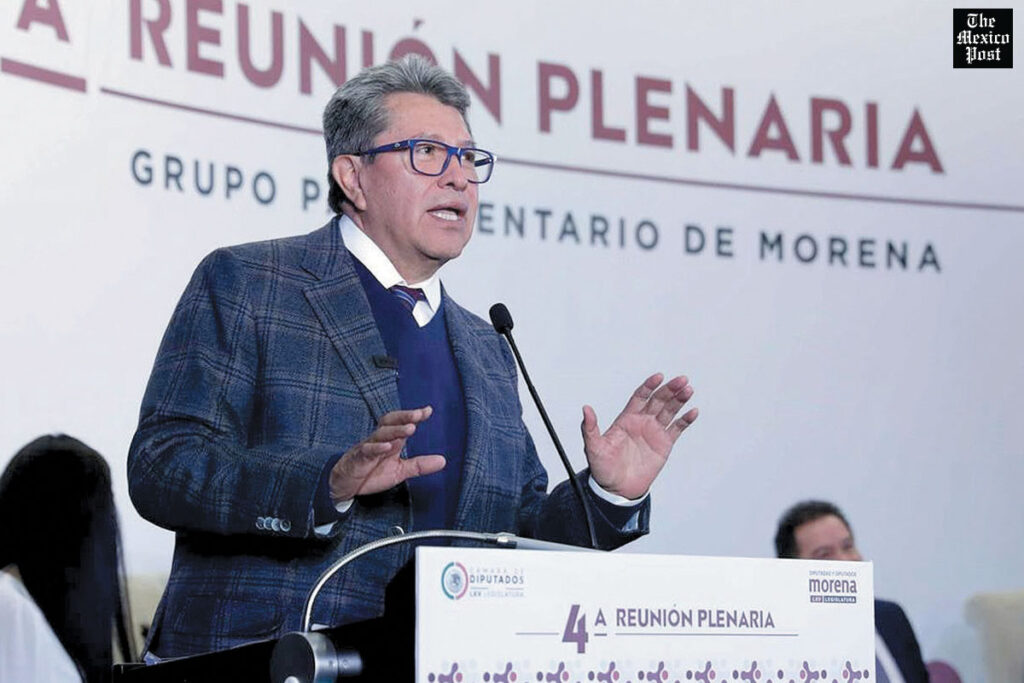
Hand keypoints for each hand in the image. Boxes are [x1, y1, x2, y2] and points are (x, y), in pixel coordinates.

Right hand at [328, 406, 444, 502]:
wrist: (346, 485)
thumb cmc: (371, 473)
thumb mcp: (399, 471)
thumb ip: (419, 465)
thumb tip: (443, 461)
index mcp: (391, 441)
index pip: (402, 423)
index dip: (414, 416)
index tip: (428, 410)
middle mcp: (379, 440)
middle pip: (390, 421)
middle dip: (404, 416)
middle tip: (418, 415)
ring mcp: (368, 448)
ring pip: (381, 434)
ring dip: (395, 430)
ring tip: (410, 428)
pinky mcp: (358, 459)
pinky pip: (367, 450)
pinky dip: (377, 447)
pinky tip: (387, 446)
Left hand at [581, 374, 696, 499]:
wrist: (617, 488)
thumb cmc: (603, 468)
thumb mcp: (593, 447)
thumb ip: (590, 428)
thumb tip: (585, 409)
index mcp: (626, 418)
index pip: (640, 397)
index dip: (649, 386)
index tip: (659, 377)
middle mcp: (642, 421)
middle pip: (658, 400)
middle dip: (669, 389)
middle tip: (681, 380)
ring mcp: (654, 432)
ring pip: (669, 411)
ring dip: (679, 400)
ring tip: (688, 390)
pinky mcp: (664, 444)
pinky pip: (676, 429)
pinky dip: (685, 420)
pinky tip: (693, 412)